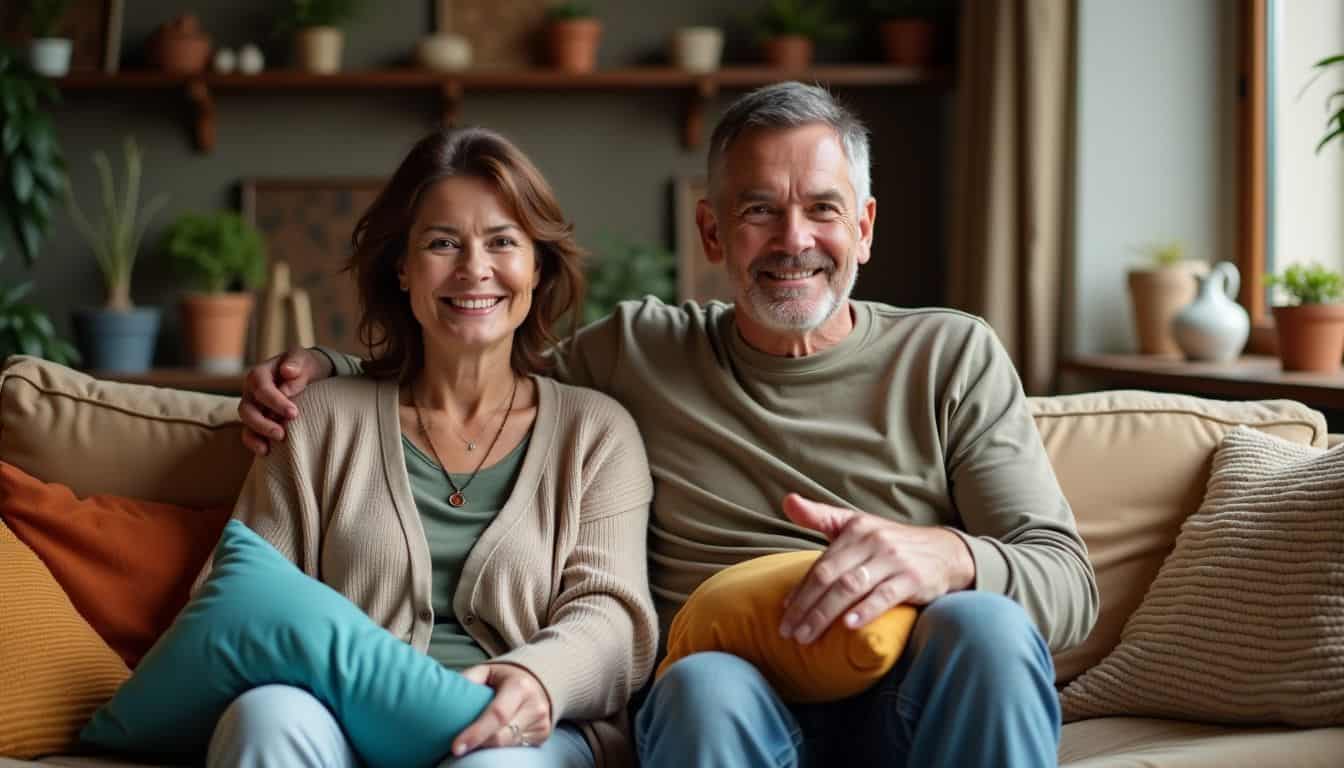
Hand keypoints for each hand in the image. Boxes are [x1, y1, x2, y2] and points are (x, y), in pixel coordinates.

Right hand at [238, 348, 331, 455]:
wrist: (307, 374)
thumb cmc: (304, 366)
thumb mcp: (304, 359)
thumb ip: (296, 363)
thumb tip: (287, 372)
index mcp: (260, 374)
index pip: (261, 389)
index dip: (275, 402)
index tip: (293, 413)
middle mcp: (251, 392)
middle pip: (247, 409)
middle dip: (263, 423)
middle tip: (283, 433)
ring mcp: (252, 407)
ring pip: (246, 423)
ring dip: (259, 434)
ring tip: (278, 440)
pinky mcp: (257, 421)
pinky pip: (249, 433)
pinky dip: (254, 443)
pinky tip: (266, 451)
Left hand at [452, 663, 552, 755]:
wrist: (539, 680)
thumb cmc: (506, 677)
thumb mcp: (488, 671)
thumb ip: (469, 679)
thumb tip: (444, 694)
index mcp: (519, 686)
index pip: (497, 714)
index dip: (476, 733)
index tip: (456, 747)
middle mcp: (534, 705)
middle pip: (502, 736)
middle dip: (478, 745)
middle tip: (460, 747)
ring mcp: (541, 722)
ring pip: (509, 745)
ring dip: (488, 748)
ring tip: (474, 743)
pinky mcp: (543, 734)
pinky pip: (517, 747)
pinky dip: (501, 748)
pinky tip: (492, 741)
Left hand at [778, 493, 975, 644]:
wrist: (945, 551)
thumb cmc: (889, 542)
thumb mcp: (856, 524)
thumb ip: (821, 516)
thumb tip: (787, 501)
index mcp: (856, 528)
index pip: (821, 564)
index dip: (800, 589)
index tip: (784, 612)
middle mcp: (873, 541)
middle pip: (830, 577)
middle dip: (806, 606)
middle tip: (788, 632)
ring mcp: (894, 560)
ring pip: (851, 587)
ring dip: (825, 614)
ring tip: (807, 635)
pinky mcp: (913, 579)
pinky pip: (885, 596)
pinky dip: (865, 611)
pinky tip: (848, 626)